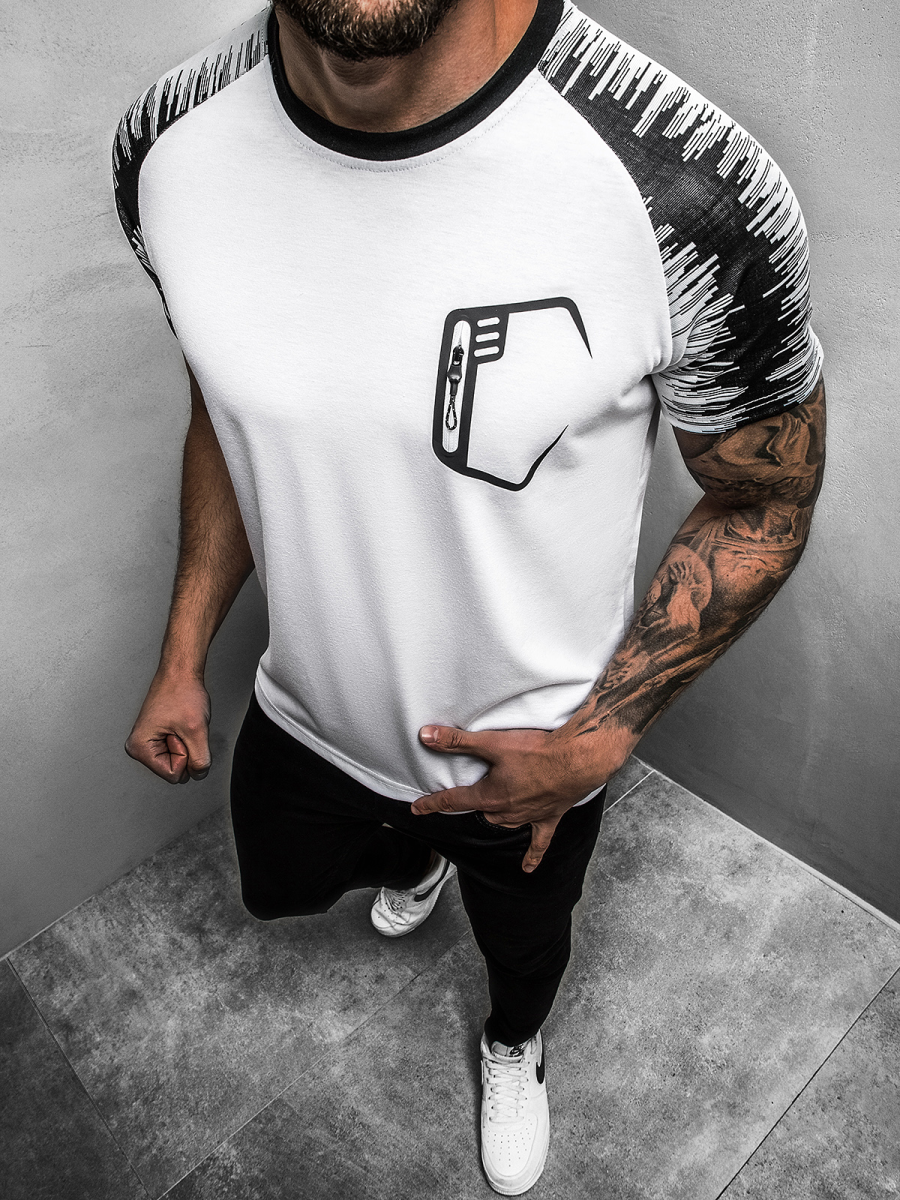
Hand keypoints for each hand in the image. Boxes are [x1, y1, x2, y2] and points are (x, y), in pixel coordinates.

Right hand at [125, 672, 211, 784]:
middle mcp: (139, 749)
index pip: (174, 775)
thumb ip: (200, 759)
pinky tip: (180, 724)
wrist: (180, 672)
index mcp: (140, 749)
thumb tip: (199, 774)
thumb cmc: (182, 692)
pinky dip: (186, 738)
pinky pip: (179, 750)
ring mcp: (148, 744)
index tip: (179, 730)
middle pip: (175, 770)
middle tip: (180, 726)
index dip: (185, 754)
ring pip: (179, 761)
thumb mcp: (196, 730)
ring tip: (180, 723)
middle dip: (185, 750)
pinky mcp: (158, 738)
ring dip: (187, 743)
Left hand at [410, 725, 608, 872]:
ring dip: (496, 816)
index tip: (416, 809)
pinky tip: (527, 868)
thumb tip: (427, 736)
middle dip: (472, 802)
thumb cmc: (538, 752)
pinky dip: (532, 855)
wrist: (577, 760)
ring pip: (503, 822)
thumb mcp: (493, 743)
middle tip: (467, 792)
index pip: (452, 801)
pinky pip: (538, 842)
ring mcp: (528, 817)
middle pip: (480, 810)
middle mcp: (506, 812)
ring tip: (492, 806)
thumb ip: (458, 741)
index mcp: (490, 796)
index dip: (432, 803)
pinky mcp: (548, 817)